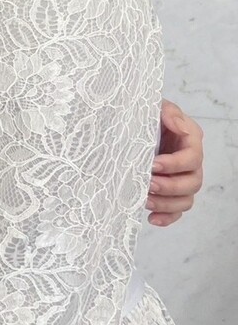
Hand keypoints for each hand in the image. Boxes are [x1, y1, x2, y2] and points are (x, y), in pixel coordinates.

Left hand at [147, 100, 203, 226]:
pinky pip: (176, 211)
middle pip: (193, 182)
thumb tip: (179, 126)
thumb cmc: (146, 114)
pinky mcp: (173, 193)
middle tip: (148, 184)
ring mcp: (183, 179)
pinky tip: (151, 218)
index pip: (192, 157)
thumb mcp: (155, 106)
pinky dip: (166, 217)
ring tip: (145, 201)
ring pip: (186, 199)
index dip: (174, 164)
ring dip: (166, 203)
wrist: (132, 124)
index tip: (153, 164)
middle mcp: (191, 162)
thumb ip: (168, 112)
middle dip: (170, 186)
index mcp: (190, 140)